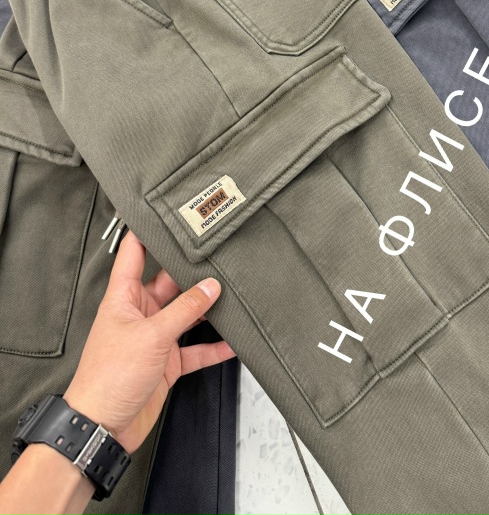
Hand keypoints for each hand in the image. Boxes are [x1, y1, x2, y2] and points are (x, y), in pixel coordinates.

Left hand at [63, 230, 235, 452]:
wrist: (103, 426)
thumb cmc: (109, 378)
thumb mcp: (152, 335)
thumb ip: (185, 310)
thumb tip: (210, 287)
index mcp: (124, 298)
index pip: (134, 255)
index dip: (146, 233)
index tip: (165, 213)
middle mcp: (140, 314)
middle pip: (170, 284)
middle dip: (193, 274)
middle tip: (219, 257)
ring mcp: (155, 338)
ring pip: (187, 316)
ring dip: (208, 310)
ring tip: (234, 295)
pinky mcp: (166, 363)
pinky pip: (195, 349)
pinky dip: (214, 346)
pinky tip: (234, 342)